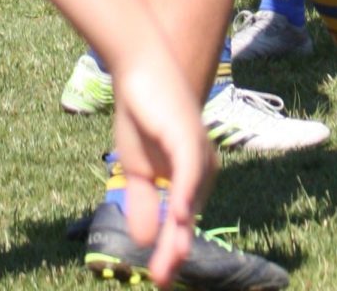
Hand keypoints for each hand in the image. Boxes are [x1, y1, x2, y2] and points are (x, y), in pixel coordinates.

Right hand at [109, 53, 216, 289]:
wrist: (138, 68)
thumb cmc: (140, 114)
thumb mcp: (136, 168)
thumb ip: (144, 202)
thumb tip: (144, 241)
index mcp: (188, 174)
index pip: (182, 220)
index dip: (170, 250)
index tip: (159, 281)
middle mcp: (200, 165)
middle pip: (189, 215)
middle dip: (175, 248)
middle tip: (161, 281)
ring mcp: (197, 150)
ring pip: (191, 199)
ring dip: (180, 231)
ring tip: (170, 261)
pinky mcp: (188, 135)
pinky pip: (189, 170)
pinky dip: (185, 194)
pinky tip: (178, 216)